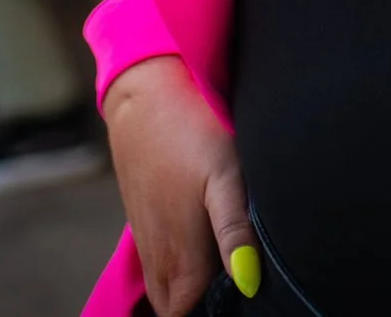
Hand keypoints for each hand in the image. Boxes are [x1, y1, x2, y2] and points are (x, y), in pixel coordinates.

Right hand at [104, 56, 256, 315]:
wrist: (145, 94)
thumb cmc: (193, 131)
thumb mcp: (226, 178)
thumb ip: (235, 233)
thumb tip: (249, 284)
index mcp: (182, 257)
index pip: (191, 313)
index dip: (216, 311)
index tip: (241, 301)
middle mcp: (158, 256)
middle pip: (174, 307)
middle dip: (196, 308)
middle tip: (230, 292)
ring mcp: (146, 238)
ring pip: (161, 288)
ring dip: (183, 293)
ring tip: (216, 279)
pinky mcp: (141, 220)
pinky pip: (154, 265)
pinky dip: (172, 273)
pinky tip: (196, 252)